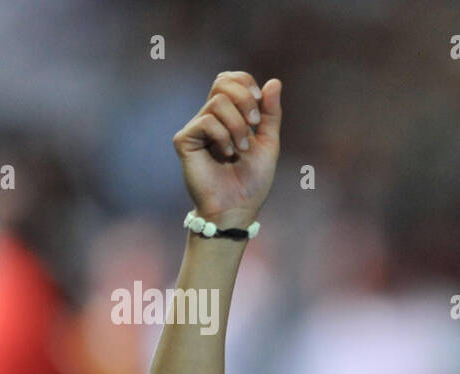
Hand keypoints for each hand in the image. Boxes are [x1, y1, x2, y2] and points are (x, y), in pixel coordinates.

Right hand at [172, 71, 281, 227]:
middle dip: (245, 100)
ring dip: (238, 127)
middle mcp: (209, 117)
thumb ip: (271, 114)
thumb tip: (274, 82)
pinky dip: (223, 137)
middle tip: (254, 124)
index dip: (245, 84)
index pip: (229, 79)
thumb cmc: (252, 181)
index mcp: (228, 116)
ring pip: (218, 102)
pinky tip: (225, 155)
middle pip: (222, 82)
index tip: (259, 106)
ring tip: (240, 150)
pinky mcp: (184, 139)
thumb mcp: (268, 143)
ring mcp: (196, 128)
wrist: (238, 208)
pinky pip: (207, 121)